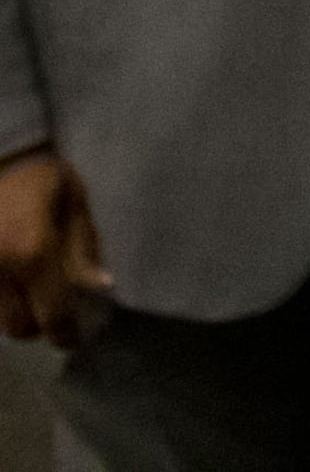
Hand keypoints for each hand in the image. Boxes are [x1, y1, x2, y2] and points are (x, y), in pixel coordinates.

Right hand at [0, 151, 110, 348]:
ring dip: (13, 312)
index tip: (73, 336)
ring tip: (28, 291)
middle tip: (53, 309)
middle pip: (17, 326)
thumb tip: (97, 288)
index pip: (52, 315)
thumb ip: (83, 251)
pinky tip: (9, 280)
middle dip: (38, 324)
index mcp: (31, 253)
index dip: (66, 332)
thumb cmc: (41, 175)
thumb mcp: (75, 206)